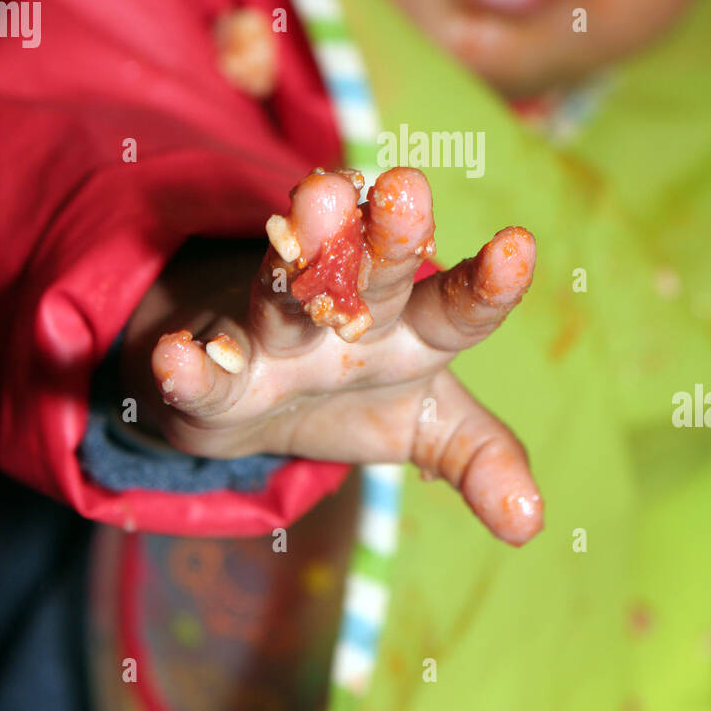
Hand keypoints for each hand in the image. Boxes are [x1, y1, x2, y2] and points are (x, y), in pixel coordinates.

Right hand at [131, 167, 541, 545]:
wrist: (251, 392)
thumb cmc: (355, 391)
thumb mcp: (427, 426)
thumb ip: (481, 458)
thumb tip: (531, 522)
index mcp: (412, 331)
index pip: (456, 309)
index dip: (486, 286)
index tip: (518, 249)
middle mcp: (347, 322)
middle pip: (371, 282)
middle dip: (387, 241)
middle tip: (406, 189)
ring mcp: (277, 340)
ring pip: (287, 296)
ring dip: (299, 257)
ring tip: (312, 204)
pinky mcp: (217, 376)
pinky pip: (206, 371)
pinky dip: (192, 367)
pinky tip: (179, 357)